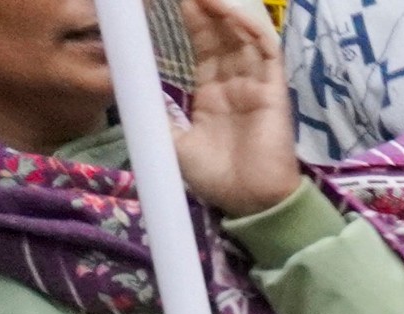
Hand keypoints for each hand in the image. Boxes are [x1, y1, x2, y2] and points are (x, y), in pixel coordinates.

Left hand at [170, 0, 303, 217]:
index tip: (165, 0)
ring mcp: (256, 84)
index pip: (202, 46)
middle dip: (203, 6)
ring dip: (224, 8)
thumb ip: (155, 110)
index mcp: (212, 93)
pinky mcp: (274, 90)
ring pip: (243, 34)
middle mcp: (235, 83)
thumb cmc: (214, 178)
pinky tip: (228, 9)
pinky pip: (267, 50)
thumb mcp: (170, 140)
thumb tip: (129, 82)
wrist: (248, 203)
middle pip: (221, 33)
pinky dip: (250, 26)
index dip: (189, 20)